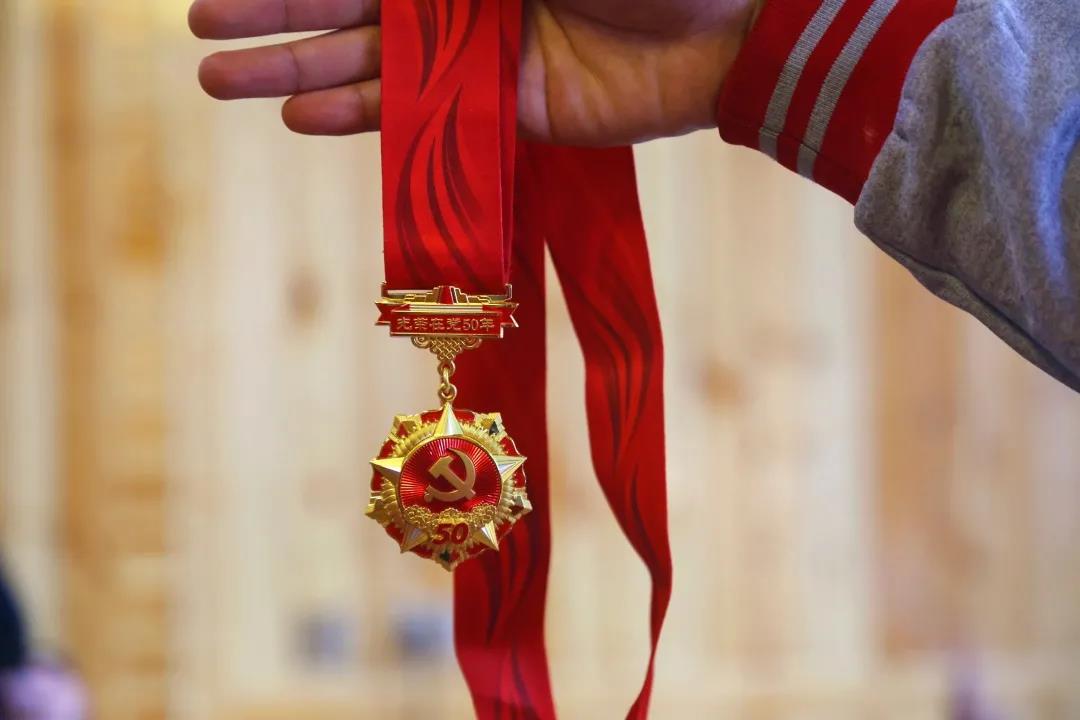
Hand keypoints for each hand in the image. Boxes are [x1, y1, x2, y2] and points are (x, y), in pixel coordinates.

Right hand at [190, 0, 759, 144]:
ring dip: (295, 68)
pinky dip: (362, 115)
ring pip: (369, 61)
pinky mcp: (502, 110)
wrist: (727, 24)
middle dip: (272, 13)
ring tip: (220, 80)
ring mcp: (477, 53)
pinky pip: (418, 115)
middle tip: (199, 34)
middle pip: (347, 2)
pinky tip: (301, 113)